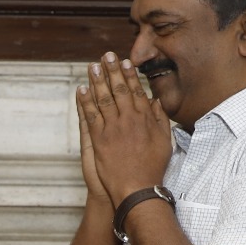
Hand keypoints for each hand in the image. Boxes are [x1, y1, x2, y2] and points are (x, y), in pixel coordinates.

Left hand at [77, 52, 172, 201]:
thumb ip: (160, 120)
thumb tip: (155, 102)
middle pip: (119, 90)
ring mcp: (112, 128)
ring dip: (97, 81)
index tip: (125, 62)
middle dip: (112, 71)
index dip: (130, 75)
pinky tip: (81, 90)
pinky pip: (90, 115)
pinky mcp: (99, 139)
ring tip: (92, 67)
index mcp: (145, 119)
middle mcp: (128, 120)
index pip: (136, 91)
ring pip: (103, 99)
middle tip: (106, 56)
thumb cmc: (152, 168)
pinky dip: (85, 101)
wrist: (136, 189)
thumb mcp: (164, 142)